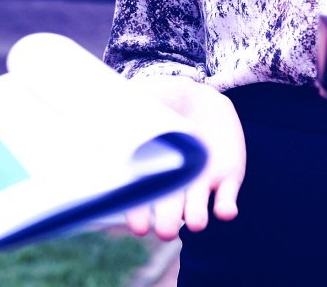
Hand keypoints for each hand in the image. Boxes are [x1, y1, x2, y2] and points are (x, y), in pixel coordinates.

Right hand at [122, 76, 245, 240]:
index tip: (139, 225)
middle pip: (169, 211)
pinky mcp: (226, 177)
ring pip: (197, 210)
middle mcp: (173, 186)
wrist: (198, 97)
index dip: (138, 215)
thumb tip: (99, 118)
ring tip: (195, 221)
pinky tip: (226, 211)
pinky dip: (226, 209)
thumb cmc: (160, 102)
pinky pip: (227, 200)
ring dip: (196, 217)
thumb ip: (124, 113)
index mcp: (148, 171)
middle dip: (168, 222)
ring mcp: (199, 184)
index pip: (140, 200)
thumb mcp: (140, 102)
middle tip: (165, 229)